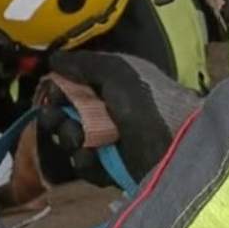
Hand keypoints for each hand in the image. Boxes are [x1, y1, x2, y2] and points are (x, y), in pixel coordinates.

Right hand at [43, 50, 200, 182]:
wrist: (177, 151)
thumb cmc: (148, 105)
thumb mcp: (118, 74)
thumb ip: (85, 64)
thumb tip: (54, 58)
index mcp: (114, 83)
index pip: (75, 82)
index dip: (59, 87)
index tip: (51, 92)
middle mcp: (110, 109)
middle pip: (68, 111)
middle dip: (56, 115)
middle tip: (54, 118)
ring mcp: (111, 140)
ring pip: (73, 138)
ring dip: (69, 137)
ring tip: (78, 139)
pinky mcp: (113, 168)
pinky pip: (87, 164)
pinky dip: (85, 161)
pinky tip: (90, 157)